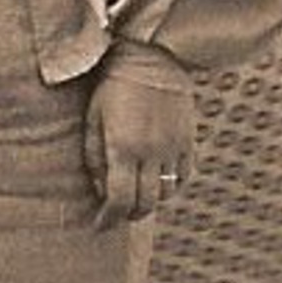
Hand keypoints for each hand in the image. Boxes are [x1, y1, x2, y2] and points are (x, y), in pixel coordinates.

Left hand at [83, 58, 194, 224]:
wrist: (151, 57)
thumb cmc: (112, 86)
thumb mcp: (93, 118)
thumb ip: (95, 157)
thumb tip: (100, 190)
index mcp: (123, 147)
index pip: (118, 199)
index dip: (108, 218)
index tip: (100, 225)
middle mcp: (151, 152)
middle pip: (144, 204)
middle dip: (129, 214)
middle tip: (118, 213)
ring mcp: (173, 147)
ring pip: (165, 194)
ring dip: (150, 201)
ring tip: (137, 194)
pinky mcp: (188, 140)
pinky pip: (182, 177)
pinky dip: (169, 186)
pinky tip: (156, 180)